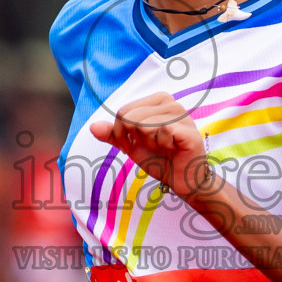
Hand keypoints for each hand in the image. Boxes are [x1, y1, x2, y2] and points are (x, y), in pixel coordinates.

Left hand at [90, 92, 214, 199]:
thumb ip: (113, 135)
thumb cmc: (159, 159)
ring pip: (144, 124)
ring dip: (149, 143)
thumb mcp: (131, 145)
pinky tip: (172, 148)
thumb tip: (93, 127)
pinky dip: (161, 145)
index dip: (122, 133)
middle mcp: (171, 103)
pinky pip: (162, 131)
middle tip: (152, 146)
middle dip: (135, 138)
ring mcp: (182, 115)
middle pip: (130, 117)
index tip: (135, 143)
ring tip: (163, 147)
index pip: (123, 111)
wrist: (181, 179)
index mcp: (157, 101)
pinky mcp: (188, 130)